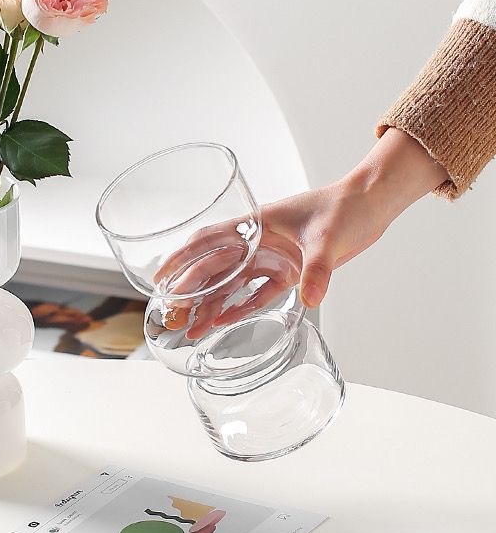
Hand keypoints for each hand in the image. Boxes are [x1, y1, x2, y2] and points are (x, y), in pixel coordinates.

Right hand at [154, 129, 448, 336]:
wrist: (371, 203)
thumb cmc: (347, 206)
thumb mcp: (330, 237)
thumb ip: (318, 268)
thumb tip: (310, 296)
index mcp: (255, 224)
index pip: (208, 242)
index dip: (181, 259)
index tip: (160, 278)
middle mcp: (257, 241)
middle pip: (214, 268)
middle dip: (190, 292)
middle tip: (174, 316)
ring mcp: (270, 256)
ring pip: (231, 284)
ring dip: (212, 305)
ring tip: (193, 329)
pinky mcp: (288, 269)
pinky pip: (258, 292)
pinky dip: (241, 307)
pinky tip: (224, 322)